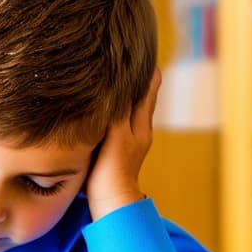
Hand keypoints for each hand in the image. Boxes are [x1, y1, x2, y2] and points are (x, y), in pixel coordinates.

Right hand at [85, 69, 161, 220]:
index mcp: (141, 123)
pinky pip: (116, 121)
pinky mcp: (116, 151)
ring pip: (128, 109)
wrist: (110, 202)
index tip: (141, 48)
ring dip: (123, 94)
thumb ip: (118, 109)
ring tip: (112, 76)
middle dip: (135, 78)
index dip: (147, 68)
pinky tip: (102, 108)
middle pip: (140, 96)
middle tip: (124, 56)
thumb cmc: (112, 170)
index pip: (149, 87)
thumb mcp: (116, 134)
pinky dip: (113, 110)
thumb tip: (120, 82)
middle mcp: (138, 130)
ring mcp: (128, 141)